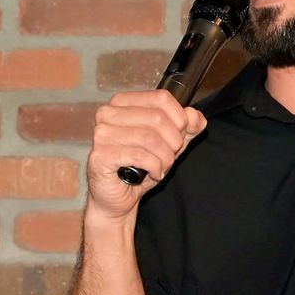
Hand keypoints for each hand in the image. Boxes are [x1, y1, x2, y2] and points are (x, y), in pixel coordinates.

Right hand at [85, 90, 204, 218]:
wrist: (118, 196)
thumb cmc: (139, 166)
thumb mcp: (169, 143)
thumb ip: (186, 127)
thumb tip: (194, 116)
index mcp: (123, 102)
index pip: (161, 98)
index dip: (179, 119)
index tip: (180, 136)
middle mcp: (108, 113)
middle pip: (157, 118)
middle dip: (173, 142)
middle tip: (171, 156)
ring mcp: (101, 134)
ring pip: (149, 138)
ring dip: (165, 158)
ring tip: (163, 166)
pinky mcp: (99, 155)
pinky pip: (139, 156)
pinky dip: (155, 167)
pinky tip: (153, 173)